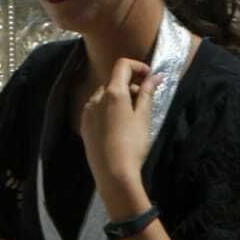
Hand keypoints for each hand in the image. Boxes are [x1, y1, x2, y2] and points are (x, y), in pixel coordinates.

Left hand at [80, 59, 161, 200]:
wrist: (113, 173)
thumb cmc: (133, 144)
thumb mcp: (144, 117)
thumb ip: (147, 93)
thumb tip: (155, 76)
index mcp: (112, 93)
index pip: (122, 65)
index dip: (138, 66)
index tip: (149, 77)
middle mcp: (95, 98)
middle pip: (114, 82)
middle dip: (130, 86)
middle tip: (145, 102)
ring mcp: (87, 111)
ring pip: (104, 95)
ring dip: (119, 98)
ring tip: (132, 117)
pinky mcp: (84, 125)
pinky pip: (96, 109)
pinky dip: (108, 109)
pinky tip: (117, 127)